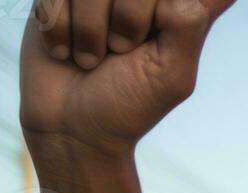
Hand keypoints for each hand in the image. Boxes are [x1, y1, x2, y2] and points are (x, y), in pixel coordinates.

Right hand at [20, 0, 234, 158]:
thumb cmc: (128, 103)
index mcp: (182, 9)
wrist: (70, 126)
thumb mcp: (171, 75)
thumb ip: (188, 26)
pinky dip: (59, 28)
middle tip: (121, 50)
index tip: (146, 44)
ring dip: (89, 29)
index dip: (152, 15)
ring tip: (91, 58)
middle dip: (129, 19)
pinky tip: (65, 50)